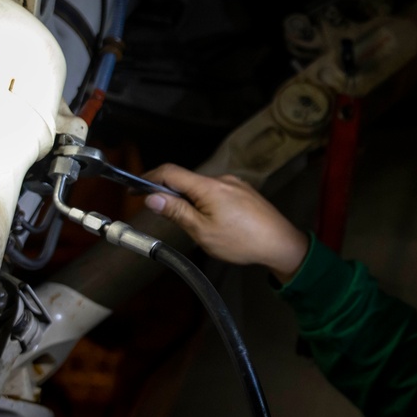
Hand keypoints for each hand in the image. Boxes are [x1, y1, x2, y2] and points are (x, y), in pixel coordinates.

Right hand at [143, 164, 308, 282]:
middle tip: (168, 217)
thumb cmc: (244, 241)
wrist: (281, 244)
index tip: (135, 188)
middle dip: (172, 196)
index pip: (170, 172)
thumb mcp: (203, 231)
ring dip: (192, 203)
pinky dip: (208, 205)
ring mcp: (236, 185)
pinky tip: (216, 225)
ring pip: (202, 189)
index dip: (148, 178)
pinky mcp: (244, 193)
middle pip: (186, 181)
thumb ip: (177, 212)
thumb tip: (153, 197)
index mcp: (209, 187)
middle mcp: (223, 180)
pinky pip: (218, 194)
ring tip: (200, 228)